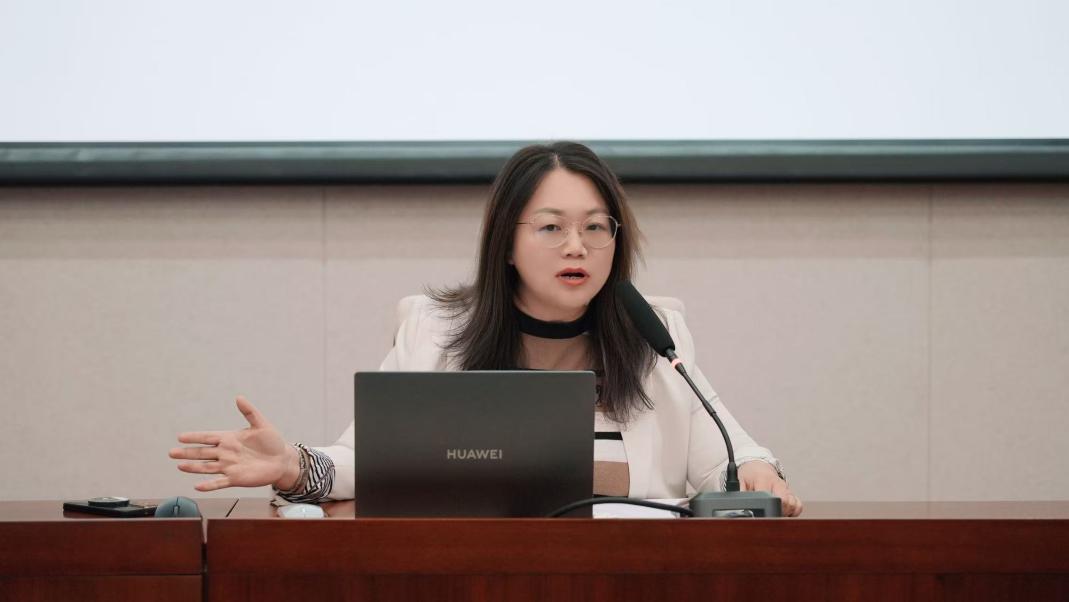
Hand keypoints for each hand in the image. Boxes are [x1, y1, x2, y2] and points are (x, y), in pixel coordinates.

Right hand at [169, 396, 299, 491]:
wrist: (282, 460)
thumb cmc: (272, 442)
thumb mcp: (261, 424)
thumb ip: (249, 412)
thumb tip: (239, 397)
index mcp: (230, 438)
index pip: (208, 437)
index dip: (195, 437)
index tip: (180, 437)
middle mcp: (226, 453)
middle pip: (202, 453)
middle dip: (187, 453)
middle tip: (171, 452)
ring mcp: (229, 466)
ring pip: (207, 467)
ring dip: (193, 467)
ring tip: (180, 466)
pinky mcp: (235, 478)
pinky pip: (219, 482)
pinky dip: (209, 485)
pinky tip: (198, 486)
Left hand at [738, 461, 802, 516]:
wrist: (757, 466)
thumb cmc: (749, 474)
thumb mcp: (739, 481)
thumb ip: (740, 493)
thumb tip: (740, 506)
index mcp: (764, 480)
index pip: (771, 498)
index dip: (768, 510)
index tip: (763, 515)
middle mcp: (778, 483)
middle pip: (787, 502)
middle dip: (778, 512)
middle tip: (768, 514)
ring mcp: (786, 488)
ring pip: (794, 505)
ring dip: (786, 512)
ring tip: (775, 512)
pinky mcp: (791, 493)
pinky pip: (798, 505)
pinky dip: (793, 511)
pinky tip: (783, 512)